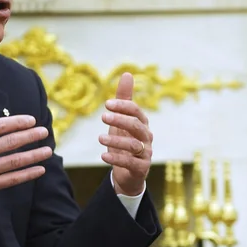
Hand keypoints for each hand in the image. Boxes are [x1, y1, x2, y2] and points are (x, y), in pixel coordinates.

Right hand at [0, 85, 52, 222]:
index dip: (17, 122)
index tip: (31, 120)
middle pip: (9, 142)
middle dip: (30, 136)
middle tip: (44, 131)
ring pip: (14, 161)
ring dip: (33, 155)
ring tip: (47, 150)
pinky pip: (11, 179)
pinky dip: (27, 174)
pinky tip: (40, 169)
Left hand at [99, 72, 151, 196]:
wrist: (128, 173)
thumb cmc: (125, 142)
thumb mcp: (121, 121)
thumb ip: (124, 99)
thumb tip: (127, 74)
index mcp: (142, 124)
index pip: (136, 111)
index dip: (123, 106)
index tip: (107, 104)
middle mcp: (146, 138)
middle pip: (137, 126)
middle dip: (120, 120)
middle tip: (103, 116)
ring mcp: (146, 153)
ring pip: (133, 145)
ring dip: (115, 141)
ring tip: (100, 138)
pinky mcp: (141, 168)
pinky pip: (130, 163)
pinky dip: (116, 159)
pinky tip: (103, 156)